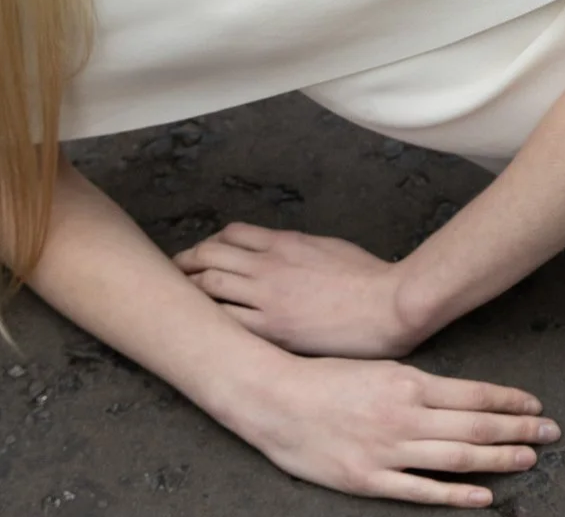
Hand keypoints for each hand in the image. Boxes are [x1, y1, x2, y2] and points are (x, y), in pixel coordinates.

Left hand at [175, 222, 419, 358]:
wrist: (388, 304)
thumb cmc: (368, 277)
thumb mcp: (329, 246)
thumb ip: (297, 248)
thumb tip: (279, 250)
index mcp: (284, 243)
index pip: (231, 234)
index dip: (210, 243)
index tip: (202, 255)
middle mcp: (269, 265)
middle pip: (210, 254)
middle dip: (187, 262)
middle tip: (176, 275)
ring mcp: (268, 297)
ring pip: (211, 284)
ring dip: (189, 288)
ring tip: (177, 300)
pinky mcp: (273, 328)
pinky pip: (228, 320)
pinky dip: (209, 319)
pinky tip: (201, 327)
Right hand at [215, 352, 558, 507]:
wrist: (273, 399)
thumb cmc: (324, 379)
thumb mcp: (378, 368)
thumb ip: (417, 383)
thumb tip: (459, 395)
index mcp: (408, 382)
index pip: (474, 393)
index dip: (510, 400)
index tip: (535, 405)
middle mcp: (404, 415)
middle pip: (476, 425)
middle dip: (519, 429)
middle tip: (551, 433)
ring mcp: (388, 449)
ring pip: (457, 456)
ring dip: (499, 458)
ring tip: (529, 458)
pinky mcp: (369, 478)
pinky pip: (421, 490)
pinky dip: (456, 494)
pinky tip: (483, 496)